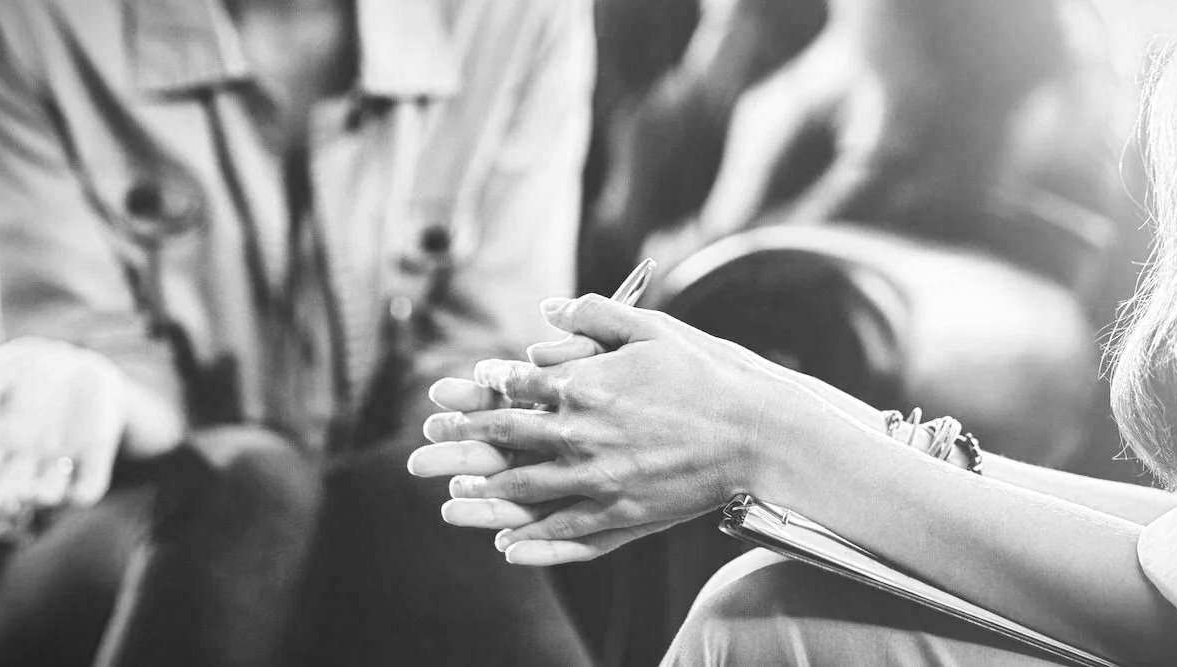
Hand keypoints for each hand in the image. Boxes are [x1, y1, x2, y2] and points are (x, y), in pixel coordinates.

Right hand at [0, 337, 176, 515]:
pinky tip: (68, 468)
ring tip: (30, 493)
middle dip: (4, 500)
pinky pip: (87, 489)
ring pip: (48, 494)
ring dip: (40, 498)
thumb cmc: (34, 369)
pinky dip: (79, 491)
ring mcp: (60, 464)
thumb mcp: (7, 364)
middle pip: (12, 492)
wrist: (85, 370)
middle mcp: (27, 461)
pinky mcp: (93, 462)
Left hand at [411, 294, 864, 564]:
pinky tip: (506, 542)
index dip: (478, 389)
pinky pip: (564, 529)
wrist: (755, 433)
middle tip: (421, 451)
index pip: (515, 385)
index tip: (452, 394)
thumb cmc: (706, 374)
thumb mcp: (652, 328)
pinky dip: (530, 537)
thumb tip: (548, 309)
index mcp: (586, 384)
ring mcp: (600, 478)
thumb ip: (595, 315)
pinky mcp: (623, 513)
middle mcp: (583, 434)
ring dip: (483, 492)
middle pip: (505, 439)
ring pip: (525, 488)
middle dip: (458, 443)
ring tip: (452, 495)